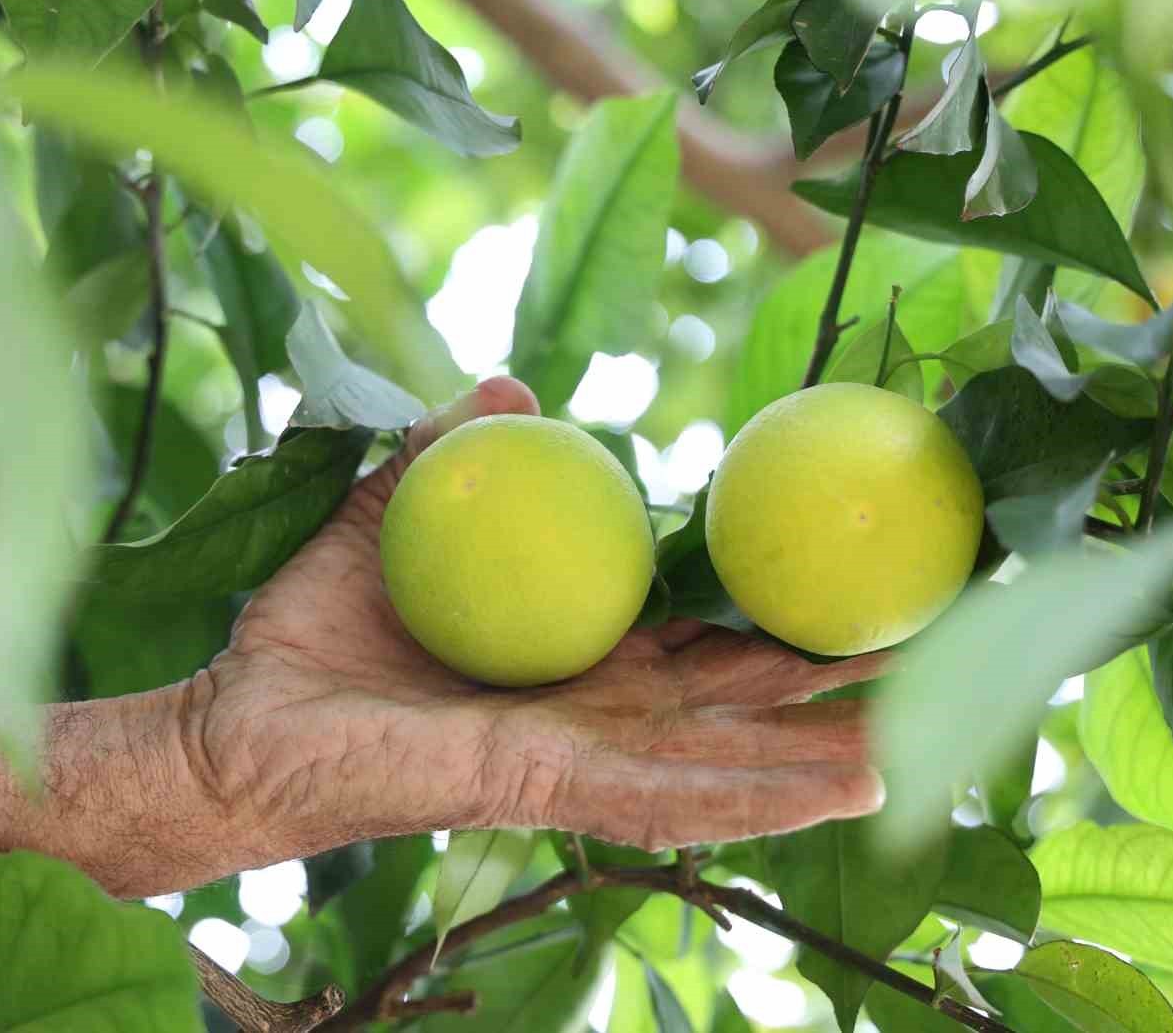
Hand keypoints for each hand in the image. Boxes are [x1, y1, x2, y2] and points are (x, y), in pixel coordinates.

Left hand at [188, 378, 885, 861]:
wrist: (233, 725)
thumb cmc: (311, 637)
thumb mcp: (389, 520)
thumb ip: (448, 454)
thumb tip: (507, 382)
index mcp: (573, 658)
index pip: (698, 632)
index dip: (775, 604)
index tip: (853, 564)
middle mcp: (593, 714)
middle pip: (739, 699)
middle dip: (833, 679)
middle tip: (938, 640)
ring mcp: (576, 757)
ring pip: (729, 757)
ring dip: (829, 746)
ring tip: (931, 730)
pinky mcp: (543, 783)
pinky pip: (668, 791)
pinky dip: (760, 790)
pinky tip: (851, 784)